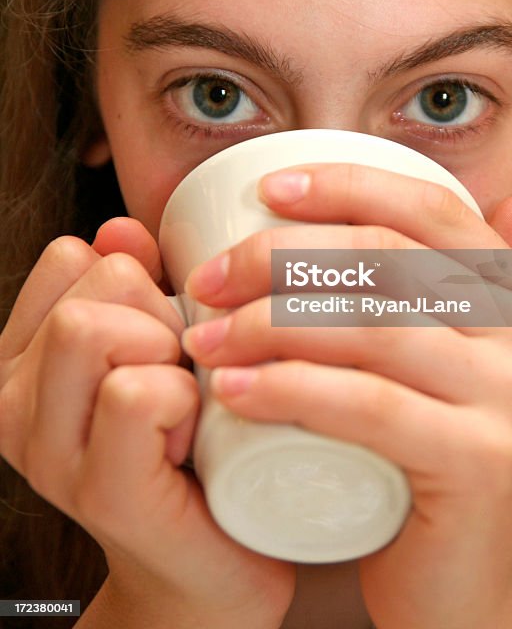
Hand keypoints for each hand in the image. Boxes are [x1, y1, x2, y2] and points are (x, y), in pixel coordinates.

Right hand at [0, 217, 294, 628]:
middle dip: (161, 312)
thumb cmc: (190, 446)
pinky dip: (182, 400)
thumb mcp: (156, 347)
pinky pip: (135, 393)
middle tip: (182, 373)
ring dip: (169, 354)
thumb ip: (133, 284)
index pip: (72, 257)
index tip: (159, 337)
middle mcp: (14, 404)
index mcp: (22, 360)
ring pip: (98, 329)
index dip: (137, 281)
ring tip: (184, 406)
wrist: (209, 565)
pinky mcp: (100, 489)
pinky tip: (190, 441)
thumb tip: (121, 229)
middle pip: (95, 283)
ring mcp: (48, 452)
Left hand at [183, 165, 511, 628]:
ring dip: (267, 324)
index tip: (266, 191)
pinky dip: (288, 390)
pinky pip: (367, 403)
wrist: (462, 584)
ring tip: (203, 338)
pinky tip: (231, 390)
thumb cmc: (426, 456)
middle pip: (387, 260)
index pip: (429, 208)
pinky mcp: (483, 458)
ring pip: (369, 326)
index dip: (346, 187)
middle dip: (281, 258)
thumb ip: (477, 284)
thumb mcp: (450, 359)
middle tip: (207, 280)